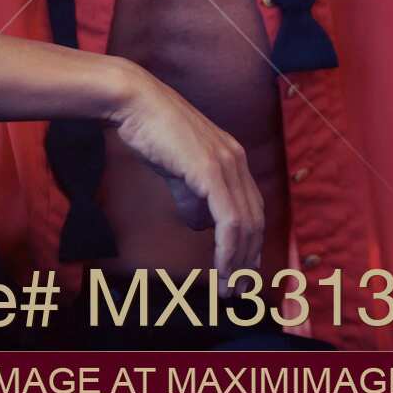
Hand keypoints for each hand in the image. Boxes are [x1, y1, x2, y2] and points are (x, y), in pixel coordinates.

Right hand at [110, 61, 263, 296]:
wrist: (137, 104)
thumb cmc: (152, 132)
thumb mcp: (178, 169)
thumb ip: (192, 196)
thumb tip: (200, 225)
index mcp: (232, 157)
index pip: (252, 207)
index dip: (250, 242)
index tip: (242, 270)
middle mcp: (236, 160)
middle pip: (255, 219)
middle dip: (249, 258)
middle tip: (239, 289)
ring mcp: (226, 164)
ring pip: (246, 224)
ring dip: (240, 260)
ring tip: (230, 287)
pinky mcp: (211, 171)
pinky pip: (230, 220)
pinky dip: (229, 249)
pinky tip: (222, 268)